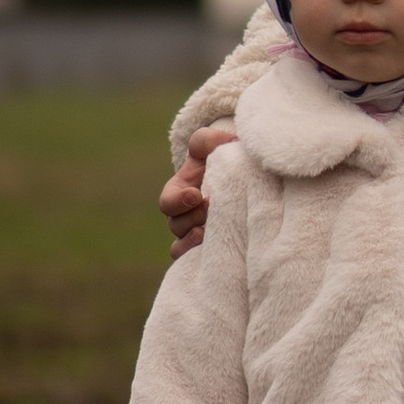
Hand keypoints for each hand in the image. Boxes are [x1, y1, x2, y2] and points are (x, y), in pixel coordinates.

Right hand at [159, 125, 235, 257]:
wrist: (236, 181)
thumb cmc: (218, 161)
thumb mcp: (211, 145)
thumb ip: (208, 140)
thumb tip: (225, 144)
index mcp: (178, 194)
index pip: (168, 203)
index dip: (179, 201)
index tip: (196, 194)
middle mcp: (182, 218)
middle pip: (176, 226)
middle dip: (193, 218)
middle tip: (212, 208)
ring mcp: (192, 236)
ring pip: (182, 247)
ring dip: (196, 240)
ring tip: (214, 231)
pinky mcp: (207, 249)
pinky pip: (193, 263)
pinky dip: (200, 259)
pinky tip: (220, 250)